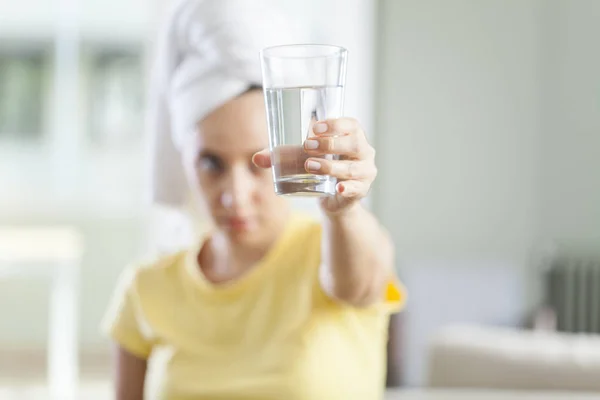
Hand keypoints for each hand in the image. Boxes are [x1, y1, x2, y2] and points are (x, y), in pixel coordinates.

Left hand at [253, 118, 376, 214]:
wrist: (333, 199)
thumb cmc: (320, 168)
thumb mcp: (301, 158)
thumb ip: (281, 156)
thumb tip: (257, 158)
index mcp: (353, 136)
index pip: (352, 125)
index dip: (336, 124)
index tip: (315, 127)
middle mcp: (364, 152)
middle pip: (355, 144)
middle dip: (330, 144)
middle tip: (307, 146)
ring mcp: (365, 172)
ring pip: (352, 167)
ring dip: (330, 166)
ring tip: (309, 166)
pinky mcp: (361, 190)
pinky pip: (356, 188)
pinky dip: (347, 188)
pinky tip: (337, 188)